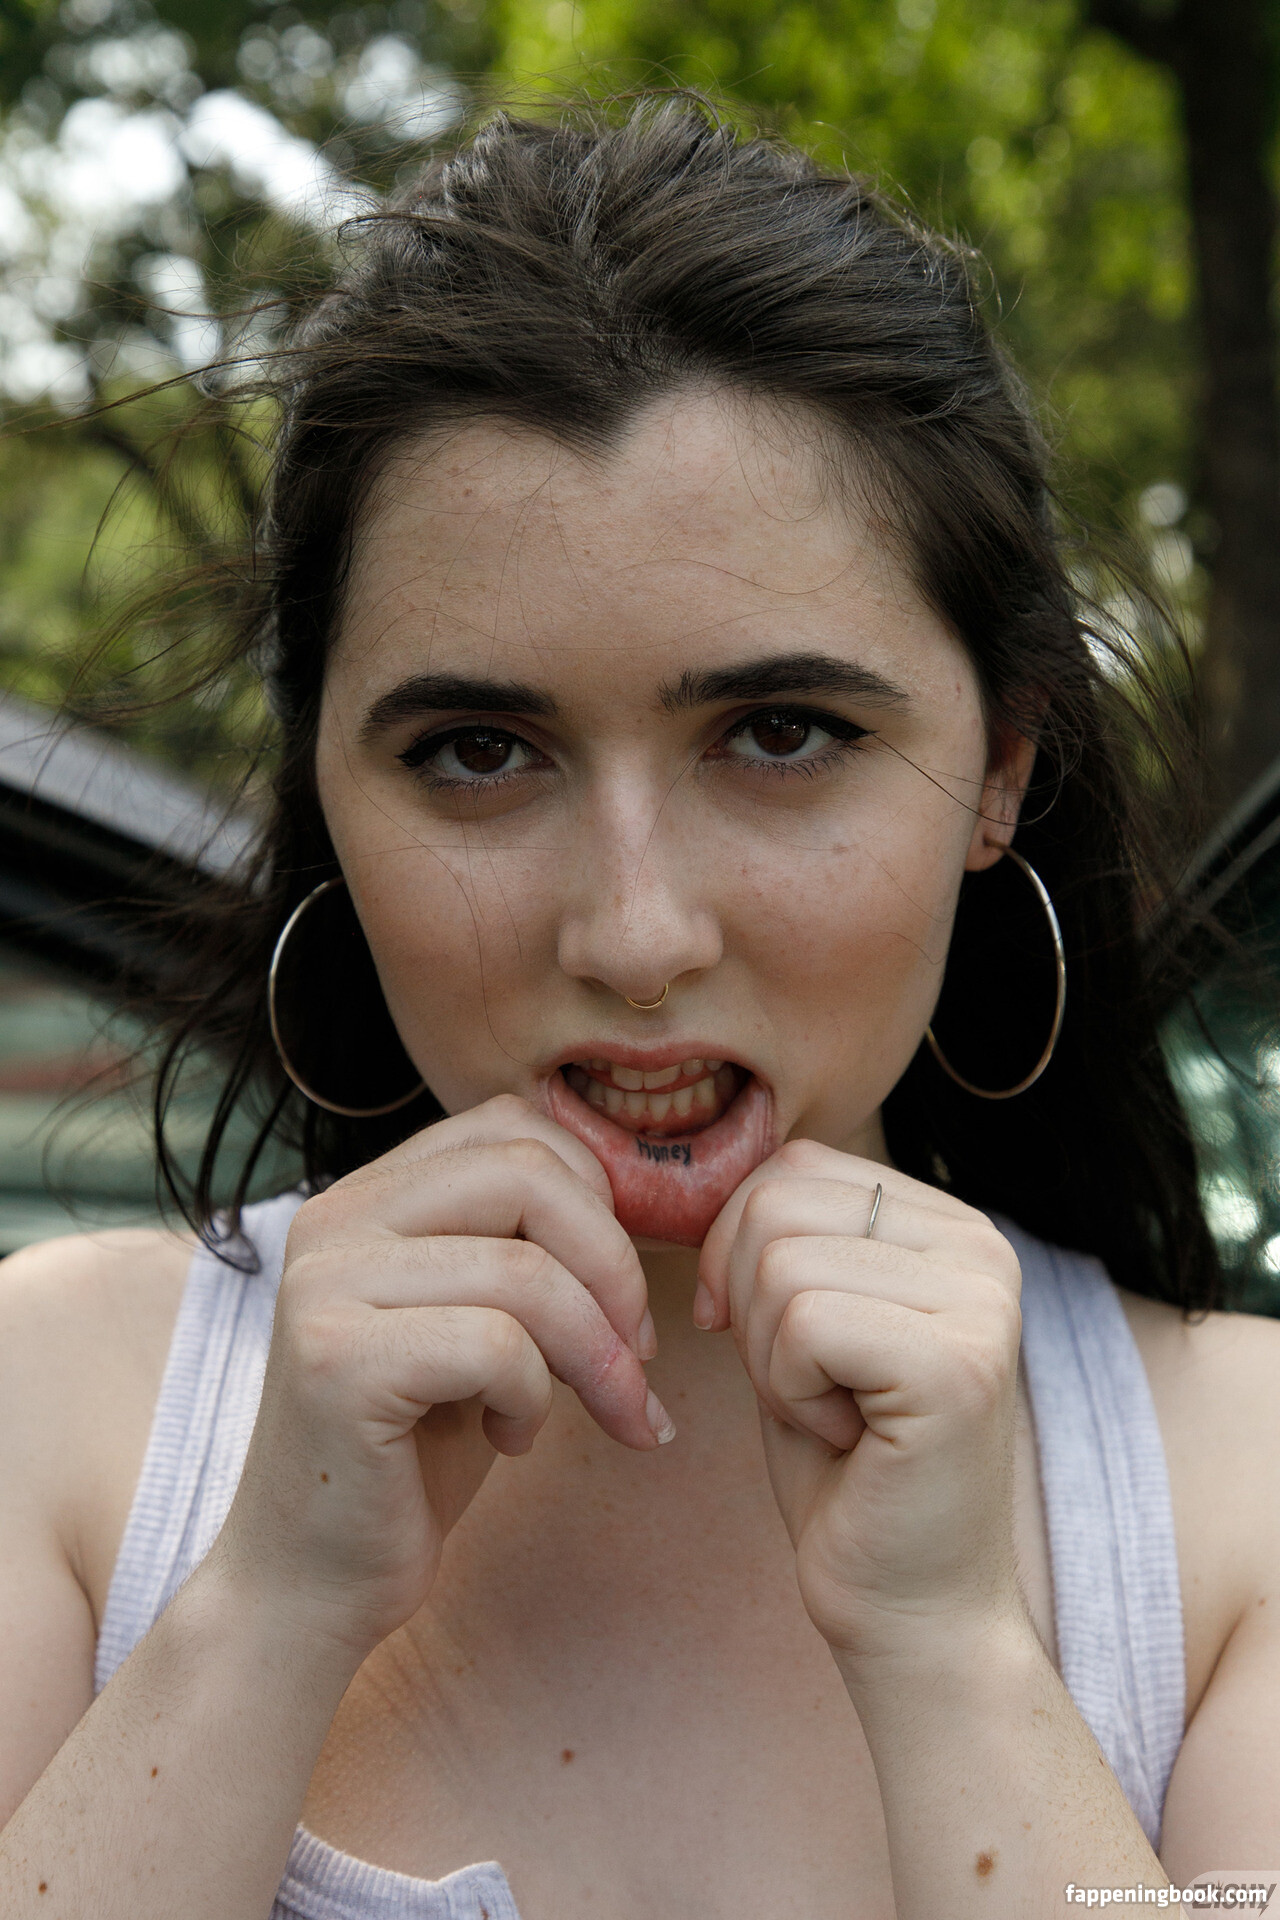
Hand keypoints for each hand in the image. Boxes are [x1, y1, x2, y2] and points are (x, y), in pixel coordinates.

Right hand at [208, 1096, 664, 1666]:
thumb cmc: (416, 1452)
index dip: (598, 1199)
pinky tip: (509, 1440)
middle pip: (530, 1175)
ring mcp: (324, 1283)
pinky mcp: (336, 1358)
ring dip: (596, 1354)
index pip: (515, 1127)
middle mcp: (335, 1217)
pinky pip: (497, 1346)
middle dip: (615, 1268)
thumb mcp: (480, 1321)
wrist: (314, 1582)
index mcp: (371, 1194)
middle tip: (634, 1356)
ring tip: (597, 1410)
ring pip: (527, 1272)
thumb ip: (524, 1247)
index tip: (622, 1292)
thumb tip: (640, 1196)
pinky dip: (535, 1400)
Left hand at [698, 1140, 1026, 1668]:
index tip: (763, 1338)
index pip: (793, 1166)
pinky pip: (802, 1325)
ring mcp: (981, 1302)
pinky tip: (847, 1438)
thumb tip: (710, 1184)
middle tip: (807, 1388)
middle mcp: (982, 1246)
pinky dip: (789, 1392)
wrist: (907, 1610)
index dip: (735, 1250)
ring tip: (834, 1414)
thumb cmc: (845, 1472)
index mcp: (949, 1225)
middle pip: (776, 1204)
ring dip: (770, 1359)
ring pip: (779, 1264)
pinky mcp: (959, 1364)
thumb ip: (783, 1242)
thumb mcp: (806, 1326)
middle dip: (745, 1305)